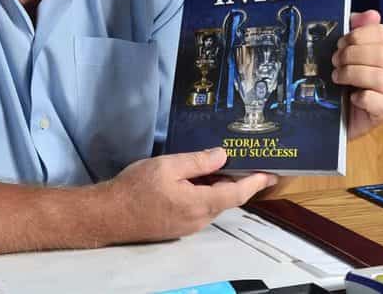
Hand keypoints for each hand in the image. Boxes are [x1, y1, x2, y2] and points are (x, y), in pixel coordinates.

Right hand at [98, 148, 276, 243]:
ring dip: (217, 186)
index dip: (256, 182)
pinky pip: (199, 209)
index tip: (272, 174)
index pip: (237, 193)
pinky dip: (203, 193)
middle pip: (226, 198)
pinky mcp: (178, 227)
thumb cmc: (136, 188)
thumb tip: (223, 156)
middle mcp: (199, 219)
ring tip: (214, 165)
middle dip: (236, 180)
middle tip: (242, 159)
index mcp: (200, 203)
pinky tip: (194, 180)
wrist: (109, 215)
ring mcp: (188, 226)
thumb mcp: (168, 166)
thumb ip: (197, 161)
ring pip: (212, 203)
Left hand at [332, 9, 382, 139]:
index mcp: (374, 53)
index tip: (341, 42)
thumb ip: (350, 31)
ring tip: (336, 79)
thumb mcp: (335, 54)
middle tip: (334, 61)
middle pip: (382, 53)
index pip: (381, 33)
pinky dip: (365, 99)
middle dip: (352, 54)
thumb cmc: (331, 83)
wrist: (322, 117)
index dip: (360, 34)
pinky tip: (351, 98)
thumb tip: (371, 14)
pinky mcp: (379, 114)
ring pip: (381, 76)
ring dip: (353, 74)